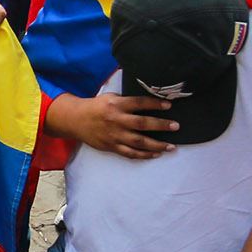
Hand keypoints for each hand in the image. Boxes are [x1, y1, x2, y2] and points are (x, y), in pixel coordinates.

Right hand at [48, 92, 176, 157]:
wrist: (76, 120)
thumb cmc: (97, 106)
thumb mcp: (110, 97)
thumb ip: (127, 101)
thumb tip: (150, 102)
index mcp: (116, 104)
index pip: (139, 103)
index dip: (155, 104)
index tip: (169, 105)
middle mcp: (116, 120)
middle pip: (142, 124)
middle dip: (161, 125)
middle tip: (176, 126)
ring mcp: (114, 135)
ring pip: (138, 142)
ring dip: (157, 145)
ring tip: (171, 146)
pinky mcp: (111, 146)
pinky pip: (130, 153)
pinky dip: (144, 155)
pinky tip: (155, 154)